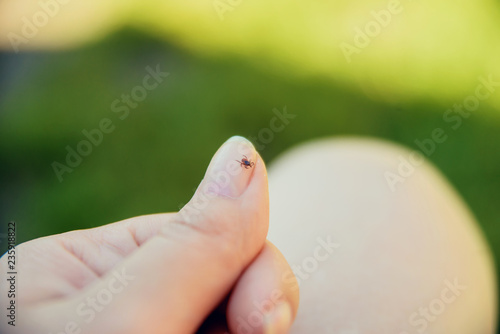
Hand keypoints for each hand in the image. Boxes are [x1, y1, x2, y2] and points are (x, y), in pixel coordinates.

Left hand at [0, 136, 298, 333]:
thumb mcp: (122, 319)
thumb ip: (192, 243)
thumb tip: (246, 153)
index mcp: (84, 267)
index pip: (197, 234)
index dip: (250, 265)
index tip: (268, 321)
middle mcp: (112, 300)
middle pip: (220, 275)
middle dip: (254, 304)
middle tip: (263, 331)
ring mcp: (143, 327)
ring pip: (227, 312)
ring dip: (248, 325)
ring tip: (247, 333)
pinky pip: (219, 329)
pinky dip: (237, 332)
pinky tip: (242, 329)